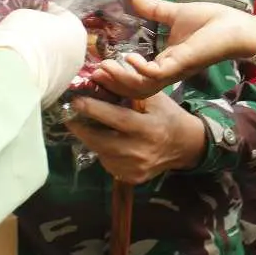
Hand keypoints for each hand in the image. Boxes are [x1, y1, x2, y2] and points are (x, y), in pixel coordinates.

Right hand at [0, 4, 86, 106]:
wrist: (12, 74)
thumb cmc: (20, 36)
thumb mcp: (23, 15)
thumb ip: (32, 17)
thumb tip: (32, 22)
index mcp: (76, 29)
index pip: (63, 14)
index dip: (46, 11)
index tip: (33, 11)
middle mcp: (79, 53)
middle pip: (61, 40)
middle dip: (45, 36)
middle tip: (25, 33)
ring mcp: (68, 76)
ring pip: (54, 61)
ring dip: (41, 57)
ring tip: (19, 54)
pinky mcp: (55, 93)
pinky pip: (44, 78)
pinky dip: (34, 74)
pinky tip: (17, 71)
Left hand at [65, 91, 206, 182]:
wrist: (185, 145)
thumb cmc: (168, 116)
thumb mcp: (154, 98)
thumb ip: (127, 89)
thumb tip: (98, 76)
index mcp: (150, 128)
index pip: (117, 119)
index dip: (94, 110)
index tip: (76, 101)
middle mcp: (142, 151)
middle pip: (102, 141)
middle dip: (82, 128)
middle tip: (70, 116)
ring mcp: (136, 168)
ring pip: (102, 154)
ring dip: (91, 139)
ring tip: (87, 126)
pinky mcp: (133, 178)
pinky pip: (109, 164)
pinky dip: (103, 152)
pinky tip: (107, 141)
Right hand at [92, 0, 255, 98]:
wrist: (236, 24)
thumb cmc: (212, 21)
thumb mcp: (175, 13)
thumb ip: (155, 10)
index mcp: (165, 62)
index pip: (136, 77)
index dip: (117, 75)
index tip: (97, 66)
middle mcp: (168, 70)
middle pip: (135, 88)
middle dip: (113, 83)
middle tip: (95, 72)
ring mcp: (175, 69)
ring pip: (143, 86)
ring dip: (122, 79)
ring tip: (106, 67)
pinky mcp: (184, 63)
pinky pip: (158, 74)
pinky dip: (141, 69)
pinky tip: (129, 58)